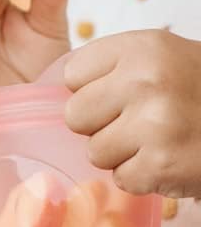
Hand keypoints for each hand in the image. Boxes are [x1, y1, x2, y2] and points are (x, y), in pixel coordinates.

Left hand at [64, 29, 200, 197]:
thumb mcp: (164, 58)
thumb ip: (115, 69)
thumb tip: (57, 90)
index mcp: (142, 47)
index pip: (72, 75)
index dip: (92, 91)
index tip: (120, 96)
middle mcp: (145, 79)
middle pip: (75, 115)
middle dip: (101, 126)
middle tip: (140, 123)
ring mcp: (153, 122)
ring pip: (95, 152)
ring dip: (123, 155)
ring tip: (159, 141)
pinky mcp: (161, 163)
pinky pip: (122, 179)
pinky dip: (144, 178)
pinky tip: (170, 160)